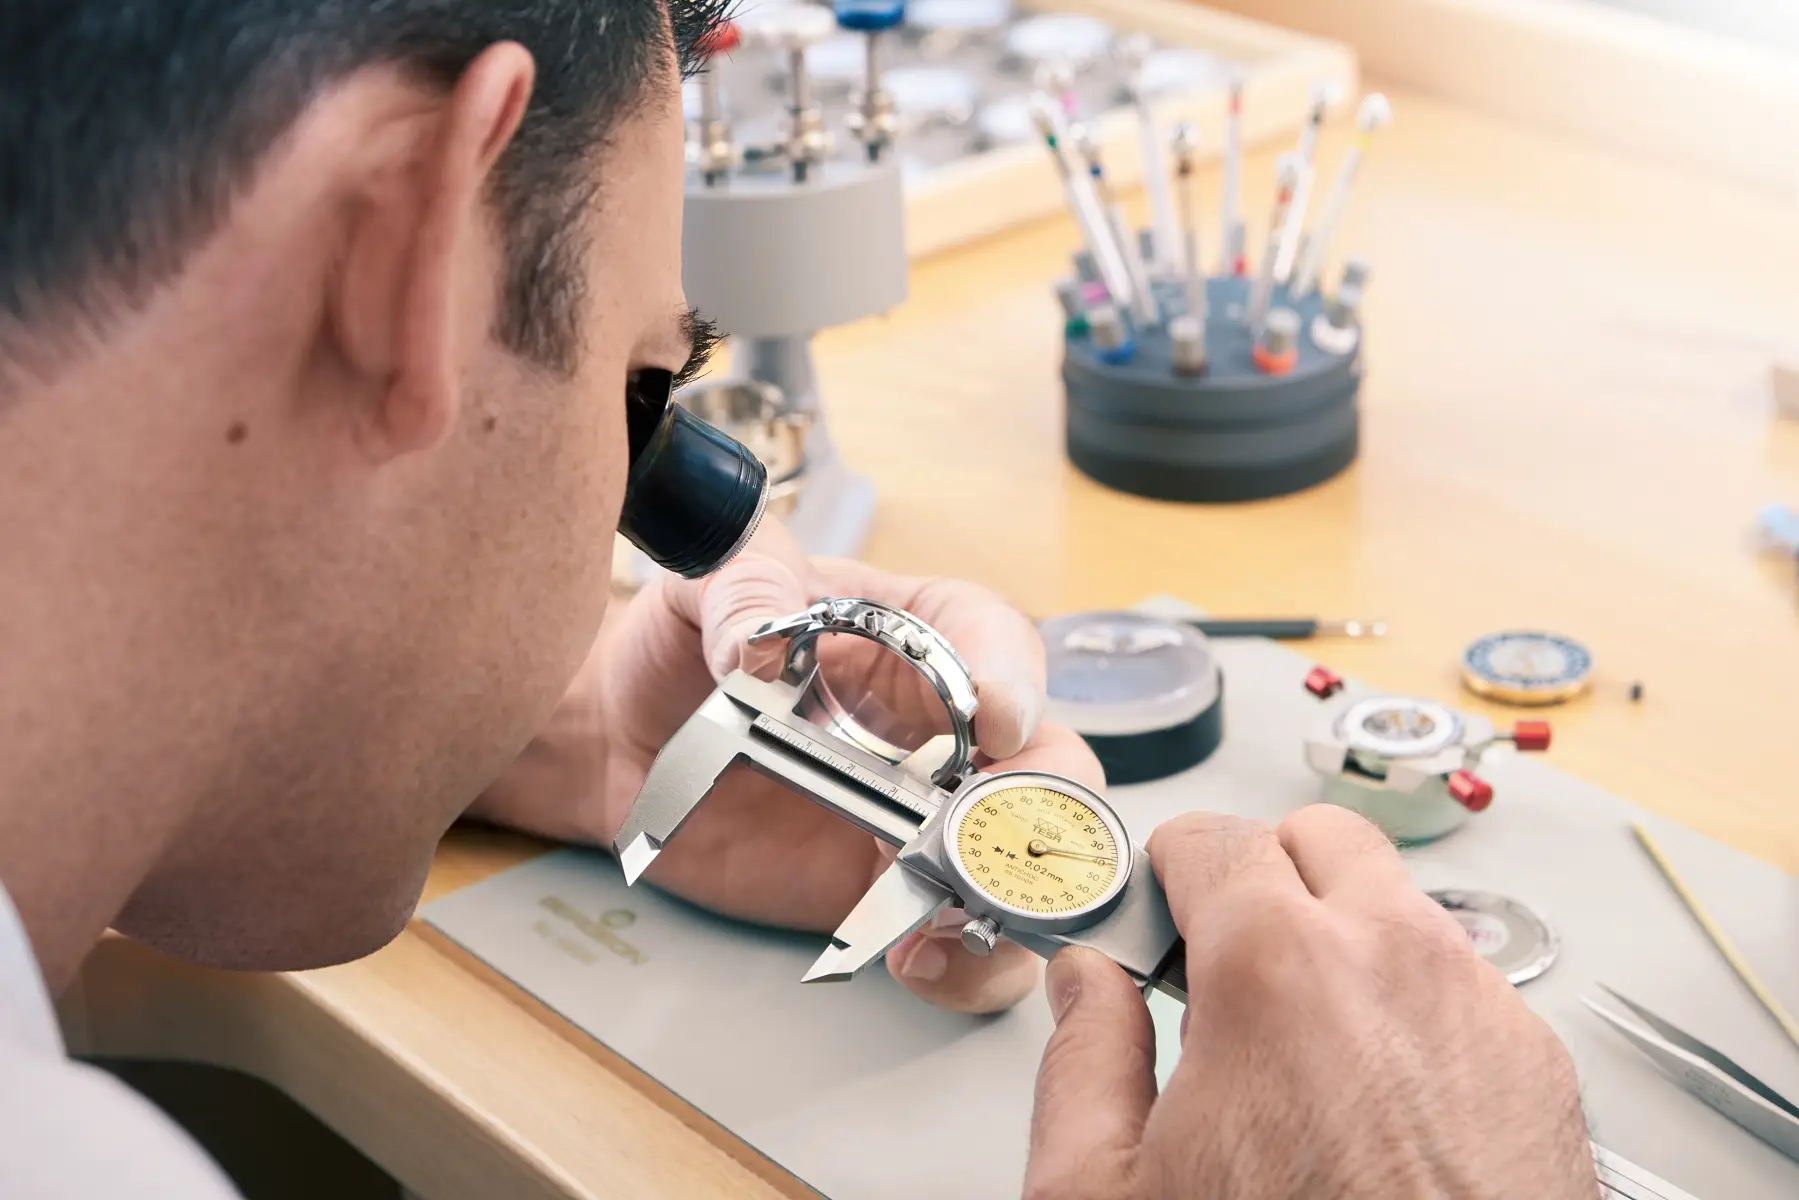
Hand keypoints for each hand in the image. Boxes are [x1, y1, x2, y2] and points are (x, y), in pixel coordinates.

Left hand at [472, 519, 1103, 1013]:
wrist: (622, 745)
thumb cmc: (680, 648)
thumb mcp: (702, 585)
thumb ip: (739, 587)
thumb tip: (758, 638)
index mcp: (917, 631)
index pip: (994, 638)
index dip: (1010, 676)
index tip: (996, 716)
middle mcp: (945, 725)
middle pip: (1046, 762)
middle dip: (1041, 808)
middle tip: (995, 842)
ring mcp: (930, 816)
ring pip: (1029, 866)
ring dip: (1017, 902)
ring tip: (956, 923)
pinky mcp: (897, 894)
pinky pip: (966, 937)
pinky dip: (967, 963)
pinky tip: (920, 962)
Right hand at [1023, 806, 1596, 1198]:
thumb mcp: (1102, 1197)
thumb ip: (1081, 1061)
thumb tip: (1086, 990)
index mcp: (1280, 971)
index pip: (1215, 839)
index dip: (1167, 870)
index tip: (1153, 910)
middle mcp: (1396, 965)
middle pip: (1321, 840)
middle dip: (1265, 877)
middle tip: (1222, 958)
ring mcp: (1481, 1012)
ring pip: (1398, 912)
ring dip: (1343, 942)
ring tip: (1298, 1048)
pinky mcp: (1536, 1070)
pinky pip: (1460, 988)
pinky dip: (1409, 1011)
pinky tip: (1371, 1098)